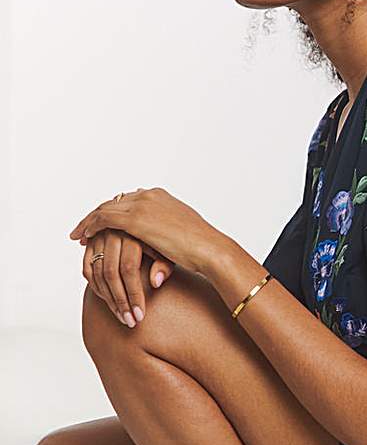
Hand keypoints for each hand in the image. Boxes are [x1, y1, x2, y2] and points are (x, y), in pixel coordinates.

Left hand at [68, 187, 220, 274]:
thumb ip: (166, 234)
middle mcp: (148, 195)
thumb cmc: (201, 248)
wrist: (209, 249)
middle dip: (96, 214)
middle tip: (84, 229)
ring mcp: (141, 204)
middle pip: (113, 201)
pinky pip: (104, 219)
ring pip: (104, 208)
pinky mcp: (135, 219)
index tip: (103, 223)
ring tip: (78, 235)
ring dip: (89, 221)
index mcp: (160, 196)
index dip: (113, 211)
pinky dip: (91, 227)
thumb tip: (161, 244)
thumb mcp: (181, 235)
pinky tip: (84, 238)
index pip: (128, 199)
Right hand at [82, 229, 175, 325]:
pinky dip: (96, 287)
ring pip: (98, 274)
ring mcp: (99, 237)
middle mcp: (113, 232)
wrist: (150, 223)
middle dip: (120, 301)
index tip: (140, 315)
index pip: (129, 269)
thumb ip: (164, 265)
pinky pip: (88, 270)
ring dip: (109, 300)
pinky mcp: (91, 244)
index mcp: (133, 232)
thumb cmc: (163, 241)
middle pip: (111, 273)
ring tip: (122, 317)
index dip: (134, 294)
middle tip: (130, 321)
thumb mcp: (169, 250)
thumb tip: (155, 283)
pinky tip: (109, 302)